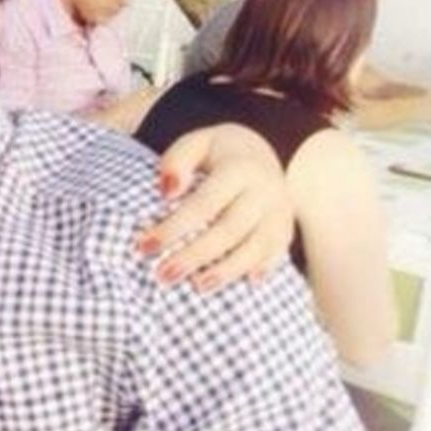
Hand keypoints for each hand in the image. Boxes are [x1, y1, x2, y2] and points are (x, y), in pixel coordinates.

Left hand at [138, 123, 293, 290]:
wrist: (258, 151)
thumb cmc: (214, 153)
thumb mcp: (195, 144)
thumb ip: (177, 162)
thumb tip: (167, 191)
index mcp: (239, 168)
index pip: (203, 204)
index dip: (173, 228)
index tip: (144, 247)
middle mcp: (265, 191)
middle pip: (229, 230)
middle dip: (194, 256)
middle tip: (163, 275)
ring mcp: (280, 211)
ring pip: (256, 247)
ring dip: (226, 271)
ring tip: (197, 287)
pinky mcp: (286, 228)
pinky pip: (276, 254)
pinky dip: (261, 269)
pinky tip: (244, 285)